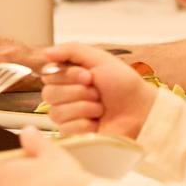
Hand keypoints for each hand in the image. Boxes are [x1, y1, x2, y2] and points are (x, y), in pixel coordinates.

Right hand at [36, 42, 151, 137]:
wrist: (141, 111)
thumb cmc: (124, 86)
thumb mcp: (99, 59)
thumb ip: (71, 50)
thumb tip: (45, 52)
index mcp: (68, 77)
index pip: (48, 75)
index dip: (68, 76)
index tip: (88, 76)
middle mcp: (65, 96)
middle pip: (49, 94)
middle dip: (78, 92)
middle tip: (98, 93)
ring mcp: (68, 117)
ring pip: (57, 112)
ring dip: (84, 108)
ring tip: (100, 108)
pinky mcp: (73, 135)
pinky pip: (66, 129)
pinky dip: (85, 124)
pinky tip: (97, 123)